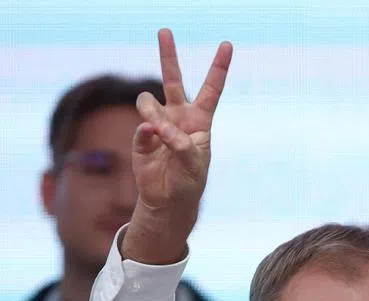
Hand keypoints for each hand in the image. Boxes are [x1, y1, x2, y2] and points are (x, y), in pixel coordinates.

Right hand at [124, 28, 232, 262]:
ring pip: (149, 102)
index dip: (219, 67)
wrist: (168, 201)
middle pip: (173, 80)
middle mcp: (178, 116)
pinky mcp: (141, 137)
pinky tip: (152, 138)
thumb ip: (179, 143)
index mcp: (200, 120)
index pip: (211, 89)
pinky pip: (141, 127)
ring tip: (157, 129)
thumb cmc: (189, 182)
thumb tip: (156, 126)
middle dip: (168, 55)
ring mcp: (158, 124)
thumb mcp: (194, 164)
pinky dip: (146, 133)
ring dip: (152, 111)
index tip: (227, 44)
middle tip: (164, 31)